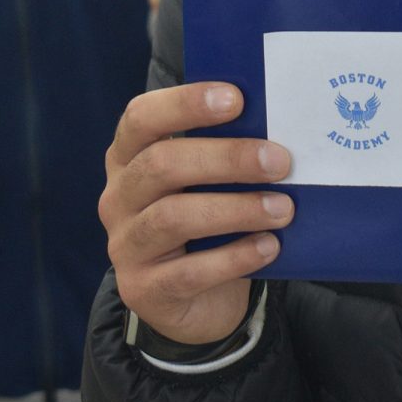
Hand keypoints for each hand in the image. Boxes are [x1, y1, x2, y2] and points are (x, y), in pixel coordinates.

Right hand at [100, 81, 293, 344]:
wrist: (199, 302)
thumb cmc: (211, 224)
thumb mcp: (212, 185)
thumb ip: (226, 156)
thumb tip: (277, 133)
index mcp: (129, 158)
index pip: (142, 118)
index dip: (185, 104)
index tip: (237, 98)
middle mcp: (118, 197)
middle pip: (161, 164)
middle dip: (226, 159)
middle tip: (279, 162)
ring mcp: (125, 245)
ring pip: (173, 217)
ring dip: (236, 209)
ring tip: (283, 209)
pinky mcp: (143, 289)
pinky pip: (188, 272)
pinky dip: (234, 257)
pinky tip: (269, 247)